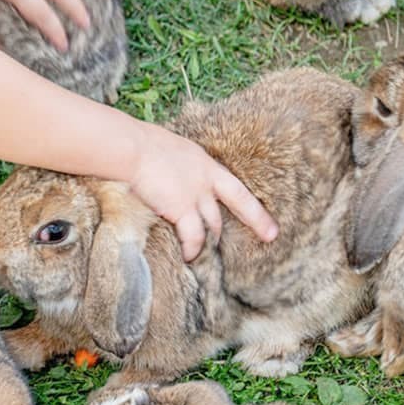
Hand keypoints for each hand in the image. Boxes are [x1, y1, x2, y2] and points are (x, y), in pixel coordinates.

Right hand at [129, 128, 278, 260]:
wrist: (133, 149)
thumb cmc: (141, 146)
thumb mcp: (170, 152)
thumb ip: (176, 169)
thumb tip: (166, 178)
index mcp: (206, 165)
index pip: (237, 191)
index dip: (255, 213)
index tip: (270, 230)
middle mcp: (207, 181)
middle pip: (228, 211)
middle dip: (233, 232)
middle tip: (241, 252)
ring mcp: (196, 196)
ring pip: (213, 227)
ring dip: (209, 243)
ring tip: (203, 257)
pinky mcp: (181, 209)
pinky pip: (193, 236)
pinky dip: (192, 249)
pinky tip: (188, 258)